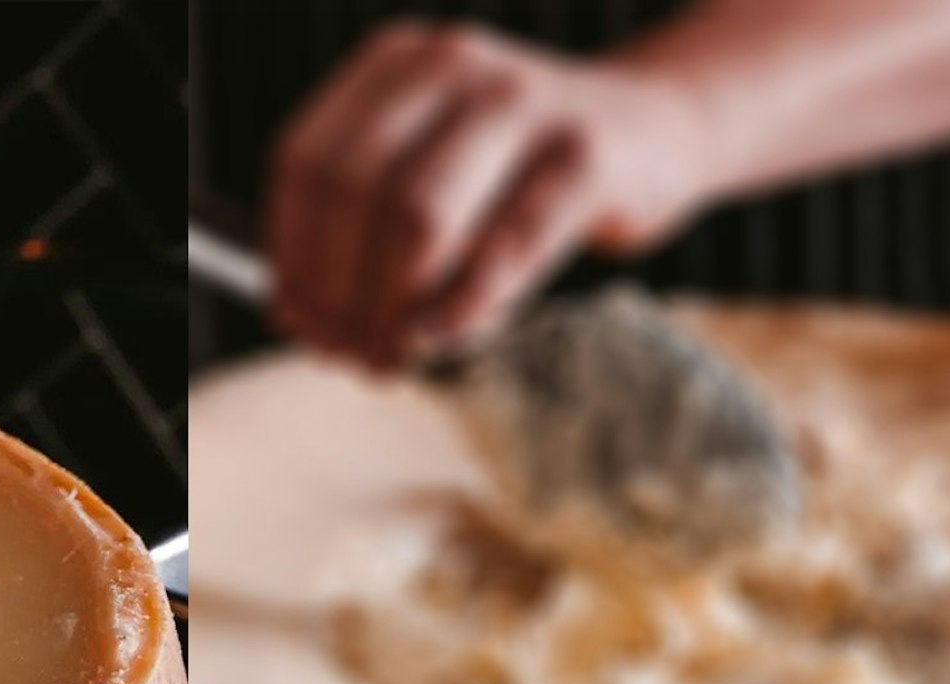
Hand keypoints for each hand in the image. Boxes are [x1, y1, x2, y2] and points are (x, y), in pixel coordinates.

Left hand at [265, 20, 722, 369]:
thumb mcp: (435, 169)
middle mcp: (453, 65)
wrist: (659, 129)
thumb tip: (305, 322)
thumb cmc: (524, 166)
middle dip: (338, 289)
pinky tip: (447, 336)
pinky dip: (465, 306)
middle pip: (354, 191)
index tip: (294, 316)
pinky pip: (506, 247)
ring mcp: (523, 102)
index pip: (306, 159)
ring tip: (393, 354)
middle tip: (345, 352)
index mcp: (396, 63)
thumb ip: (365, 231)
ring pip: (418, 217)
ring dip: (393, 305)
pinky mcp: (587, 156)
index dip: (290, 250)